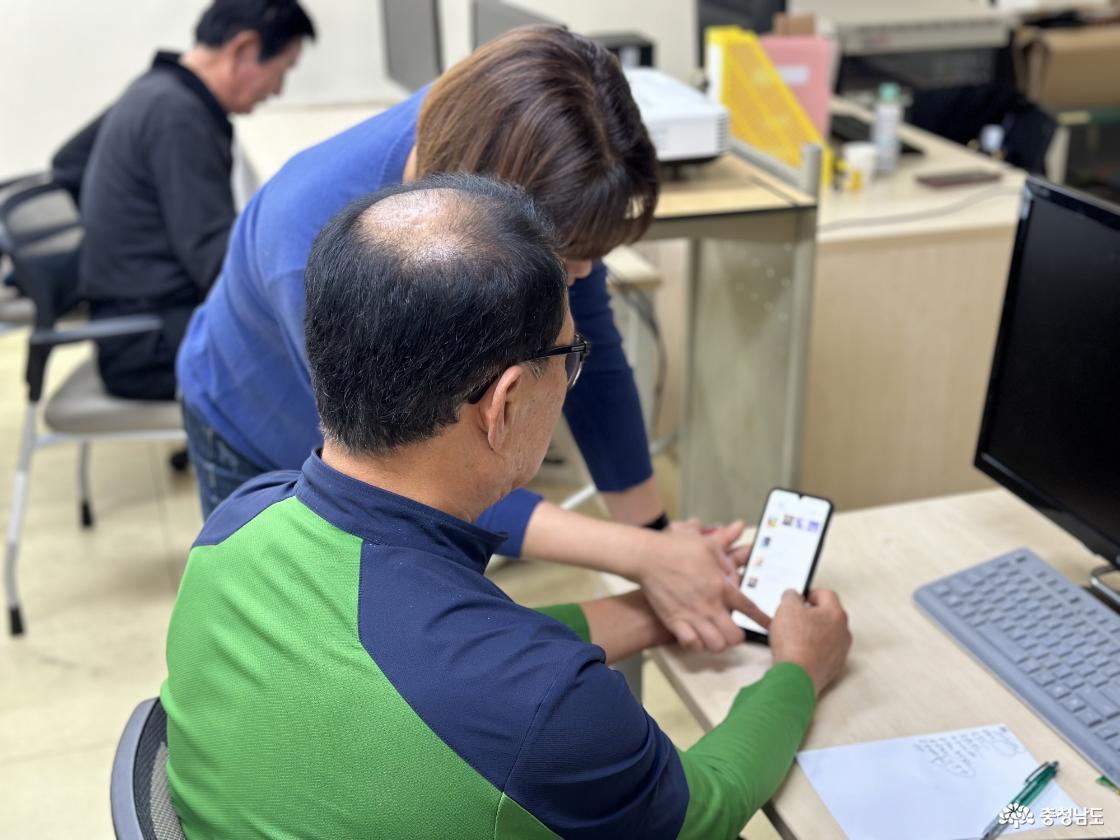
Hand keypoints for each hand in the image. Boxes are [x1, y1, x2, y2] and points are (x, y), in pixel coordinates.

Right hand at [636, 519, 768, 652]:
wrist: (647, 557)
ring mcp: (692, 616)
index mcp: (721, 586)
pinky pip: (692, 645)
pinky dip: (697, 644)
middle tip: (734, 631)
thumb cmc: (676, 548)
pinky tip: (697, 637)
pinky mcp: (675, 622)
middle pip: (734, 636)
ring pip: (716, 645)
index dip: (762, 619)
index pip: (749, 608)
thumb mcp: (707, 545)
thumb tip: (738, 563)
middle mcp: (710, 605)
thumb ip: (726, 557)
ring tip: (716, 636)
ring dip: (719, 642)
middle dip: (737, 636)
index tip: (769, 626)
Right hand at [769, 589, 851, 695]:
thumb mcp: (786, 608)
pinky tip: (797, 651)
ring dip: (812, 632)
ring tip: (792, 635)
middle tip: (794, 616)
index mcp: (836, 613)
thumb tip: (793, 596)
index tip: (800, 598)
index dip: (810, 593)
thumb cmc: (795, 643)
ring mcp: (840, 651)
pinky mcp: (832, 667)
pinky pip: (823, 652)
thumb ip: (791, 596)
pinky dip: (812, 649)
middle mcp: (843, 632)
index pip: (826, 594)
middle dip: (811, 614)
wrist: (796, 676)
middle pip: (827, 615)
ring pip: (826, 635)